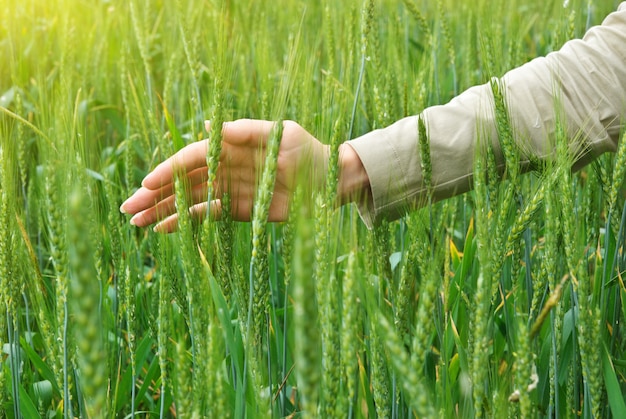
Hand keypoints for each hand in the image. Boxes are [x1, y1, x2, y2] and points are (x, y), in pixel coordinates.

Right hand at [120, 119, 328, 231]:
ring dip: (162, 209)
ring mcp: (229, 189)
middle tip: (127, 208)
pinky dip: (185, 221)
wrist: (329, 181)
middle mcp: (224, 167)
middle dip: (154, 193)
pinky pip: (206, 215)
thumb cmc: (308, 152)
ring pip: (189, 200)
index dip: (168, 170)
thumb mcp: (282, 135)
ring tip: (135, 222)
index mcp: (231, 146)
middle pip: (183, 180)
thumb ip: (248, 131)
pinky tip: (163, 228)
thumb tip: (209, 125)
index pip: (192, 158)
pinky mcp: (237, 210)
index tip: (146, 183)